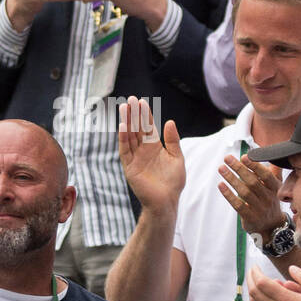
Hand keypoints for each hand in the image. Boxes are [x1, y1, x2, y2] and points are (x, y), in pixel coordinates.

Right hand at [117, 95, 185, 211]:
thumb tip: (169, 122)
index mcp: (154, 147)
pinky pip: (125, 150)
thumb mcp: (177, 158)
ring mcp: (135, 158)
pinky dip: (123, 139)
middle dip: (134, 114)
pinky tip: (123, 126)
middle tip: (130, 99)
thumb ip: (173, 141)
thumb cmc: (173, 182)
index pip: (148, 127)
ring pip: (129, 136)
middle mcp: (143, 150)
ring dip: (126, 122)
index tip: (141, 101)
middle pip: (136, 129)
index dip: (145, 115)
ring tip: (124, 107)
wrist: (166, 201)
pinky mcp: (130, 167)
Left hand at [219, 153, 285, 241]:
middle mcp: (268, 198)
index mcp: (275, 188)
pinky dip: (228, 195)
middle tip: (227, 158)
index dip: (255, 166)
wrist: (271, 227)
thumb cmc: (270, 201)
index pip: (266, 175)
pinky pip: (238, 205)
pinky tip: (221, 185)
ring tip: (221, 168)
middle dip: (239, 168)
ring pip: (244, 192)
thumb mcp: (275, 188)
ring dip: (231, 179)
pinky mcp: (250, 218)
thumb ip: (273, 172)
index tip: (244, 156)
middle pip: (252, 182)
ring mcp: (259, 209)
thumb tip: (271, 156)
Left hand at [247, 263, 300, 300]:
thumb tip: (292, 268)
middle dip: (250, 278)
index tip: (256, 267)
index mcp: (285, 299)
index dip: (255, 272)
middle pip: (253, 291)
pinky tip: (261, 300)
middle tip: (253, 272)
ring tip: (256, 283)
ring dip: (252, 290)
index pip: (261, 282)